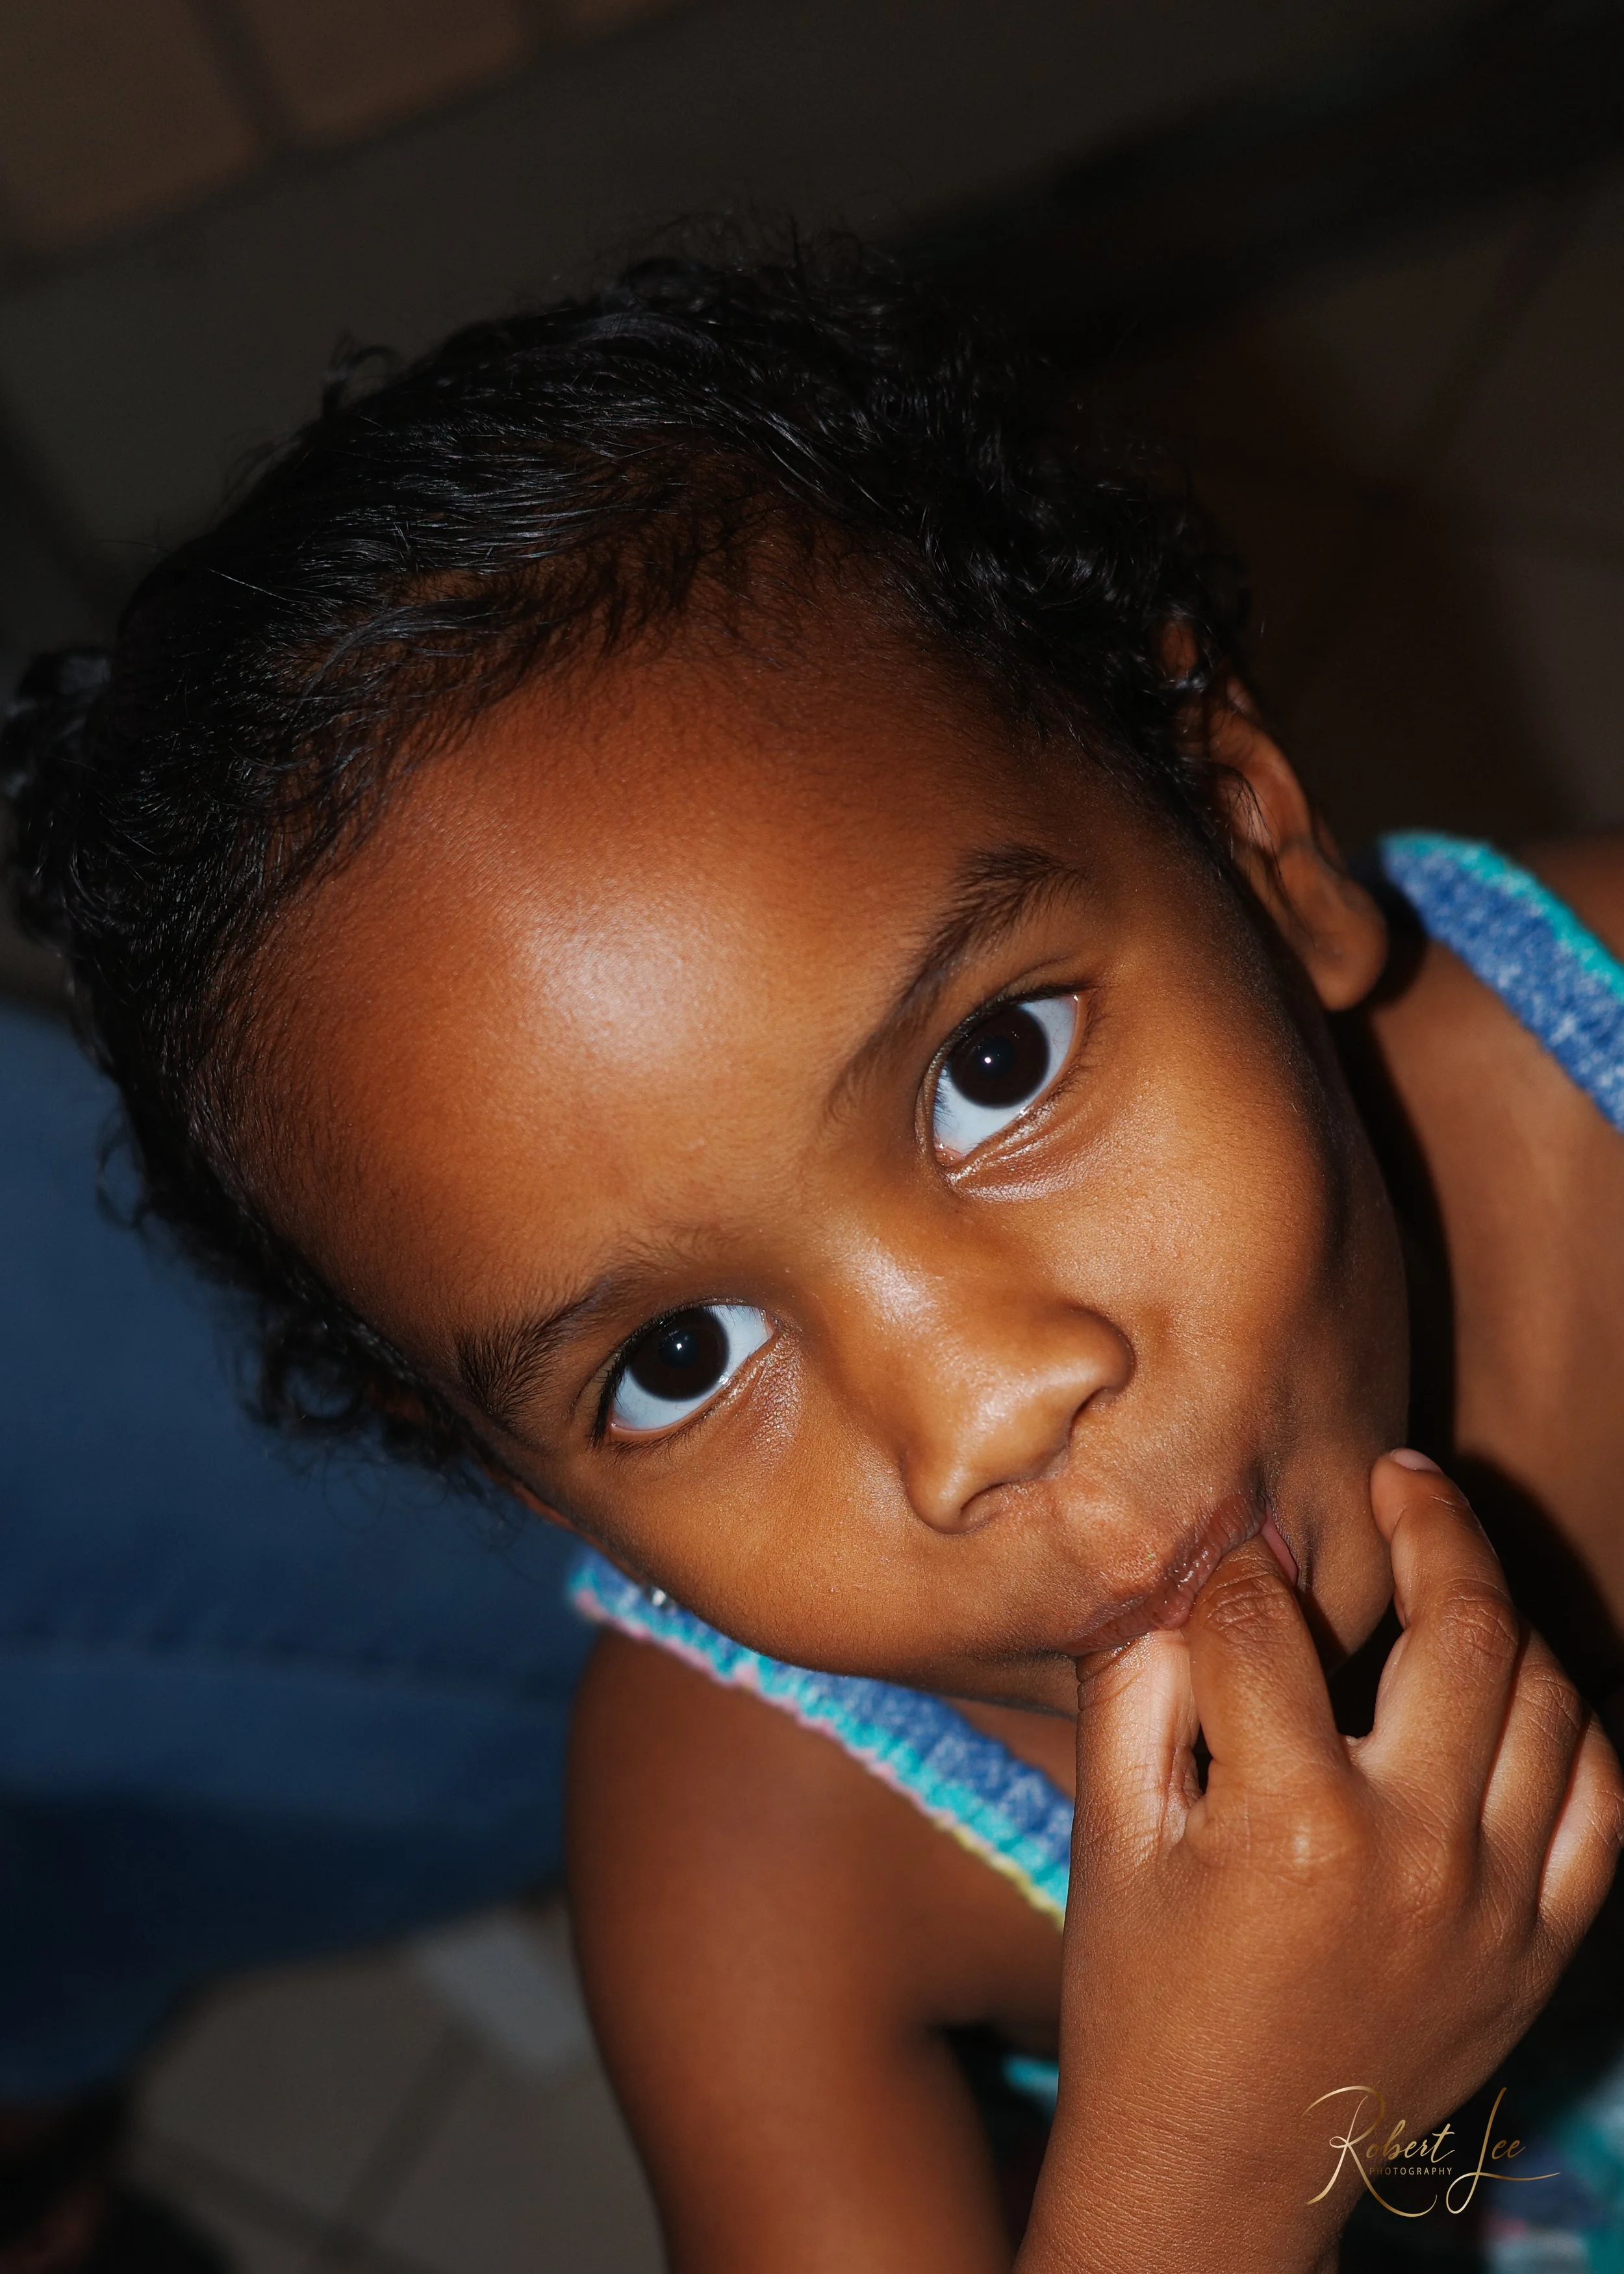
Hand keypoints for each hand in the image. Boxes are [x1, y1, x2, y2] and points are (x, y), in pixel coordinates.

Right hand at [1017, 1452, 1623, 2273]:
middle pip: (1461, 1627)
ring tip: (1447, 1583)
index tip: (1230, 1553)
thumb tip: (1193, 1560)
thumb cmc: (1142, 1994)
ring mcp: (1496, 1903)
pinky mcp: (1538, 1947)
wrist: (1220, 2167)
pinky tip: (1516, 1693)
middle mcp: (1415, 1852)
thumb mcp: (1111, 1835)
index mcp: (1289, 1821)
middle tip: (1400, 1477)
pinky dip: (1569, 1726)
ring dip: (1497, 1617)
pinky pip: (1598, 1798)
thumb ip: (1141, 1684)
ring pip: (1546, 1698)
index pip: (1270, 1623)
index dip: (1237, 1569)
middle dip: (1428, 1524)